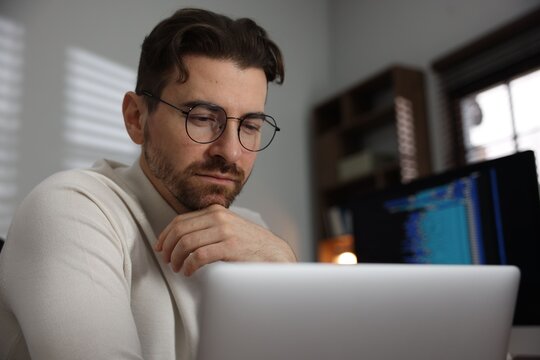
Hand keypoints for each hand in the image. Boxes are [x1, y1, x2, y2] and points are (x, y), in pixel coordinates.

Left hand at [154, 204, 296, 275]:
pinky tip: (189, 272)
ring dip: (177, 258)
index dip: (165, 235)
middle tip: (167, 260)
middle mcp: (218, 217)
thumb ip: (208, 226)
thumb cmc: (248, 243)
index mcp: (215, 211)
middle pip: (180, 231)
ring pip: (186, 243)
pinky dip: (189, 266)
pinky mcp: (230, 247)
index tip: (160, 247)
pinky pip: (199, 256)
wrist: (274, 252)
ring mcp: (225, 231)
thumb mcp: (228, 227)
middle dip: (168, 247)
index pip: (180, 220)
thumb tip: (181, 237)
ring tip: (178, 268)